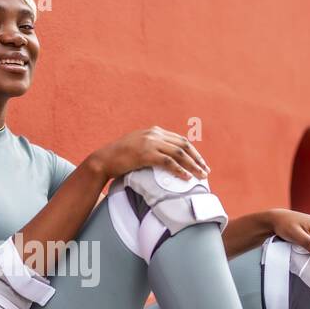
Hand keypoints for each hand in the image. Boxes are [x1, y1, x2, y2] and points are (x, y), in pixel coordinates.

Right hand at [89, 127, 209, 181]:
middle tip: (205, 170)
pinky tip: (186, 177)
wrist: (103, 159)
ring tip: (200, 176)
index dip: (193, 152)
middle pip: (183, 145)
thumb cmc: (119, 157)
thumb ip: (152, 148)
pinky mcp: (145, 154)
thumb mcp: (138, 147)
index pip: (180, 140)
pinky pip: (168, 162)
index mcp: (154, 131)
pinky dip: (179, 170)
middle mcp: (154, 134)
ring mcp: (150, 142)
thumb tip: (166, 159)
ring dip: (192, 165)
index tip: (200, 163)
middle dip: (197, 159)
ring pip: (179, 153)